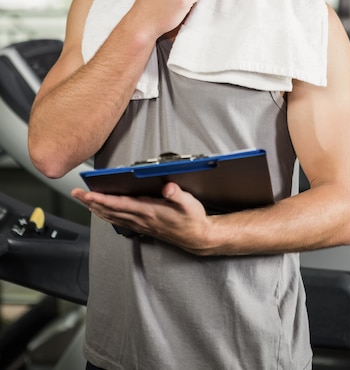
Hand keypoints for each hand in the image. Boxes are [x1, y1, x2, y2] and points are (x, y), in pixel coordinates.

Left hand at [71, 183, 212, 253]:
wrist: (197, 238)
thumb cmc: (193, 219)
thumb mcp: (189, 203)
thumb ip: (177, 194)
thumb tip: (168, 188)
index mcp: (149, 211)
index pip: (120, 204)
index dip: (102, 199)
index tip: (88, 193)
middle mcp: (141, 219)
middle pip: (110, 210)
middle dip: (91, 202)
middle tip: (76, 193)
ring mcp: (140, 225)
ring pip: (111, 217)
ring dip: (95, 209)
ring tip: (83, 200)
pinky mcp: (142, 227)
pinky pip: (118, 221)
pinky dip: (106, 215)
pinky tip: (101, 212)